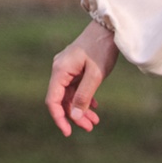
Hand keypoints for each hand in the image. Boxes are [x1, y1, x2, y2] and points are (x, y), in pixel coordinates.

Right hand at [45, 21, 119, 135]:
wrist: (108, 29)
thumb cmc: (101, 49)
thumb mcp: (95, 75)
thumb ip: (84, 96)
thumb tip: (74, 116)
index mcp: (60, 70)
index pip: (53, 100)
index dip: (59, 118)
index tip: (68, 133)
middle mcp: (60, 70)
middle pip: (62, 100)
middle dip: (74, 116)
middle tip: (90, 127)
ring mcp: (68, 70)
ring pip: (70, 96)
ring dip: (81, 110)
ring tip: (95, 121)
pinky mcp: (77, 69)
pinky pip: (76, 89)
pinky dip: (84, 100)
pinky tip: (94, 108)